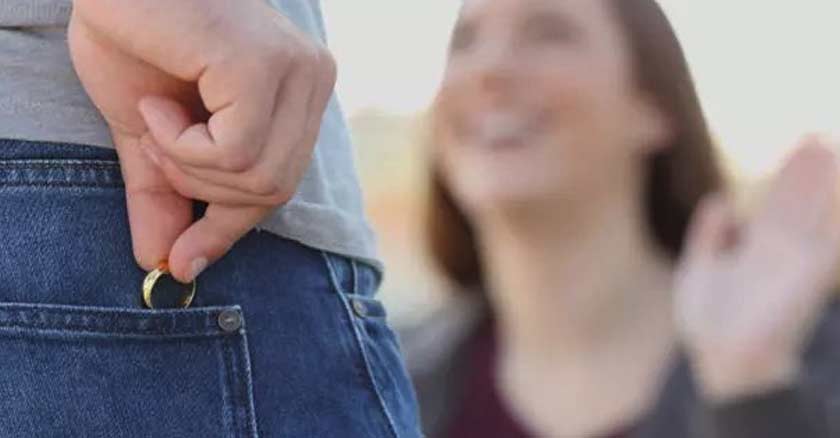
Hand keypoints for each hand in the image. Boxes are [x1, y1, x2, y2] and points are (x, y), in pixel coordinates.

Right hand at [68, 0, 336, 281]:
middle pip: (275, 190)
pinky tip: (160, 101)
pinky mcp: (264, 65)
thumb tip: (167, 266)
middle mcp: (312, 78)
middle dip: (203, 191)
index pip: (281, 183)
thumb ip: (168, 195)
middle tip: (156, 146)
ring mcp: (295, 69)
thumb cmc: (133, 39)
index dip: (230, 227)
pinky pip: (234, 152)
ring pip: (258, 178)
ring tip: (157, 116)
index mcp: (299, 92)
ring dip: (187, 165)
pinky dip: (182, 144)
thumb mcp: (153, 136)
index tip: (183, 262)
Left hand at [674, 136, 839, 402]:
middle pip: (798, 200)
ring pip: (813, 211)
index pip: (777, 201)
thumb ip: (708, 234)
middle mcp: (779, 251)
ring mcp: (795, 262)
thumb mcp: (699, 267)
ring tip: (827, 145)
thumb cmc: (709, 323)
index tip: (800, 143)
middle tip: (817, 133)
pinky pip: (830, 242)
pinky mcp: (808, 278)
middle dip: (807, 168)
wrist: (721, 358)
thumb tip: (722, 199)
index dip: (789, 173)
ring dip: (822, 182)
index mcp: (756, 248)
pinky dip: (837, 218)